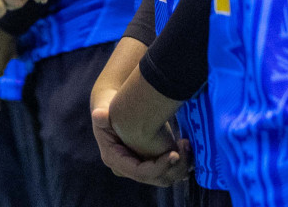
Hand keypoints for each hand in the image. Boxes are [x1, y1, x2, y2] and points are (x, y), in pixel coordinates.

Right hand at [97, 68, 188, 185]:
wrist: (113, 110)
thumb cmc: (108, 109)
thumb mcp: (103, 110)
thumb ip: (101, 115)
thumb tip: (99, 114)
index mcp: (115, 159)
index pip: (140, 173)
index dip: (159, 166)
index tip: (175, 153)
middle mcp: (128, 169)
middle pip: (156, 178)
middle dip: (174, 166)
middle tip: (186, 146)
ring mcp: (140, 168)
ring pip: (165, 177)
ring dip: (180, 165)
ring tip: (188, 145)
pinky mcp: (150, 164)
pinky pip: (168, 171)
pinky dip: (180, 163)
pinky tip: (187, 149)